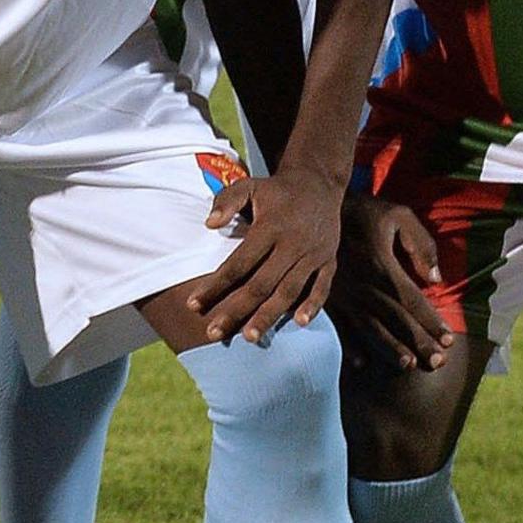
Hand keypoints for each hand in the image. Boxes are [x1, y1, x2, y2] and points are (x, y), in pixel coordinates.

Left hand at [188, 167, 342, 345]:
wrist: (319, 185)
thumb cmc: (275, 190)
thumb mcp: (249, 185)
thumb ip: (226, 200)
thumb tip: (208, 224)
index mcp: (270, 227)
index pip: (239, 263)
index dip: (216, 285)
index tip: (193, 304)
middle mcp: (293, 244)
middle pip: (261, 284)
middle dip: (236, 310)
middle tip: (214, 333)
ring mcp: (313, 255)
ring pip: (289, 291)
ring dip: (269, 316)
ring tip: (248, 337)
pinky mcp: (329, 261)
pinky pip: (322, 287)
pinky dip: (312, 305)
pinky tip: (298, 323)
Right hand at [334, 192, 452, 371]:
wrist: (314, 204)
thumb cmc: (363, 210)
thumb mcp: (398, 215)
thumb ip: (421, 245)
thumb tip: (436, 280)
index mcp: (382, 265)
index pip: (413, 299)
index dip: (432, 321)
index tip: (449, 339)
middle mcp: (362, 284)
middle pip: (395, 318)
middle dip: (418, 342)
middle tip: (438, 362)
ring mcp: (341, 292)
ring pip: (369, 326)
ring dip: (389, 348)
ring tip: (408, 365)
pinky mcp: (323, 295)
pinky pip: (336, 324)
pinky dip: (348, 344)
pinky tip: (361, 362)